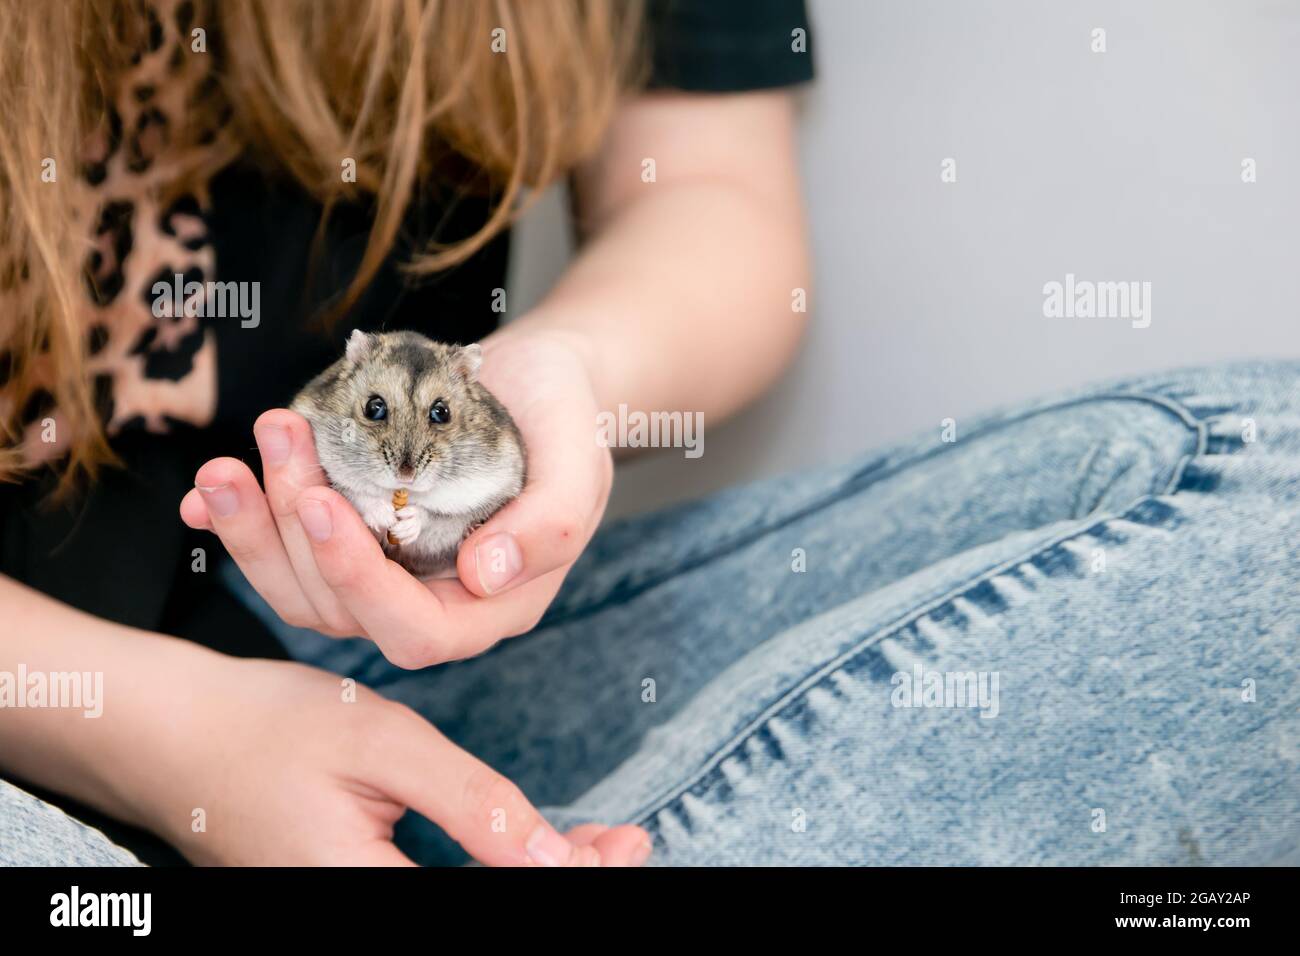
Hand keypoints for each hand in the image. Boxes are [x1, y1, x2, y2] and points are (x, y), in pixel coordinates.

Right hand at [137, 654, 648, 865]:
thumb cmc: (267, 730)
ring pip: (464, 901)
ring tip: (593, 842)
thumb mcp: (384, 745)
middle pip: (483, 910)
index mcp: (364, 890)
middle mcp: (352, 906)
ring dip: (532, 872)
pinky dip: (488, 864)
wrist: (173, 736)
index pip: (493, 905)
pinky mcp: (343, 886)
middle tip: (624, 842)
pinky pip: (433, 888)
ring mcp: (344, 899)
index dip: (567, 880)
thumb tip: (552, 857)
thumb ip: (472, 805)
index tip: (625, 847)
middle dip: (562, 877)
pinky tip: (522, 843)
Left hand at [180, 328, 610, 667]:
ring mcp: (386, 571)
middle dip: (296, 531)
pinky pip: (288, 554)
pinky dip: (240, 528)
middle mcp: (432, 601)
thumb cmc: (565, 416)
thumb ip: (551, 523)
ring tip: (234, 458)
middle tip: (281, 436)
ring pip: (303, 588)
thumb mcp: (580, 458)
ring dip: (257, 527)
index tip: (322, 503)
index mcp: (491, 603)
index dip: (362, 582)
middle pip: (343, 610)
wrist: (534, 379)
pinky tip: (205, 494)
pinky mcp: (352, 537)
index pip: (419, 631)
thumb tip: (485, 577)